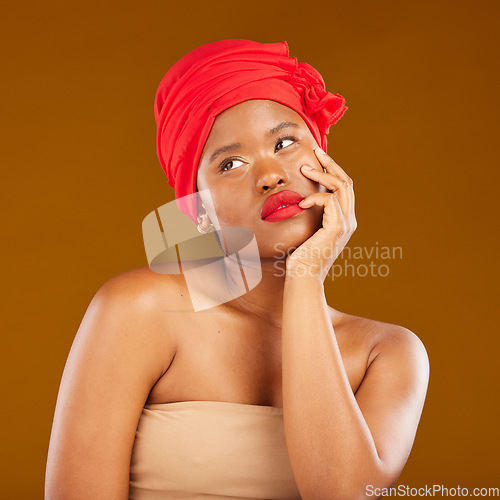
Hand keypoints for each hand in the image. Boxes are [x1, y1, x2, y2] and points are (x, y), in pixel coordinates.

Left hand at [286, 148, 356, 280]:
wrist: (303, 276)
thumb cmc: (300, 256)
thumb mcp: (307, 230)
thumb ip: (311, 215)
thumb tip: (300, 199)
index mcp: (343, 220)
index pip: (344, 188)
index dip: (333, 171)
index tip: (317, 159)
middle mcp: (349, 220)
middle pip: (347, 182)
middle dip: (331, 164)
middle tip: (316, 151)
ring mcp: (345, 224)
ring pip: (341, 187)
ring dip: (322, 175)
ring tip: (304, 169)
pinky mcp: (336, 228)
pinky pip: (330, 201)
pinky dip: (315, 197)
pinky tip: (302, 202)